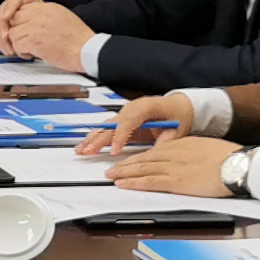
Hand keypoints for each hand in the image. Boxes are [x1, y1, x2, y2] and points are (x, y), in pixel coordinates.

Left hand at [0, 0, 96, 68]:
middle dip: (11, 29)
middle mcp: (40, 13)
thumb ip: (45, 16)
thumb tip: (29, 20)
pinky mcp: (34, 40)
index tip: (15, 25)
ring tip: (26, 49)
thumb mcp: (62, 17)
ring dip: (16, 43)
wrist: (87, 50)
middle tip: (15, 40)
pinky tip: (29, 54)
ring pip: (11, 32)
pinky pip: (16, 44)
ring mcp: (36, 26)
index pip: (21, 5)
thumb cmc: (79, 39)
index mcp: (48, 7)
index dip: (15, 17)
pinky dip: (20, 51)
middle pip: (13, 17)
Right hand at [79, 90, 195, 156]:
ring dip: (93, 138)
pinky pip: (107, 130)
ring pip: (106, 126)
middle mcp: (132, 108)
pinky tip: (86, 146)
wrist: (178, 107)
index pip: (129, 120)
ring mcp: (125, 113)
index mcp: (146, 106)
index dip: (120, 136)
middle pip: (112, 123)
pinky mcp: (122, 121)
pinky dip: (96, 138)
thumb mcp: (177, 129)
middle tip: (89, 151)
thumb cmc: (178, 115)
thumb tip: (155, 153)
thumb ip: (166, 141)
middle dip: (99, 138)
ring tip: (81, 150)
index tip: (114, 150)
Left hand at [104, 134, 240, 195]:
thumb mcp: (207, 149)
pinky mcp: (176, 181)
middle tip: (111, 168)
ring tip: (111, 175)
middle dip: (126, 163)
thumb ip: (193, 153)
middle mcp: (174, 153)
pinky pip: (149, 181)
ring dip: (124, 172)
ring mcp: (173, 167)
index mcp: (182, 144)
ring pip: (142, 168)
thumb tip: (189, 159)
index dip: (139, 156)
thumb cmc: (230, 159)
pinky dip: (133, 182)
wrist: (238, 165)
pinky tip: (122, 183)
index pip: (155, 150)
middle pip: (144, 158)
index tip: (130, 160)